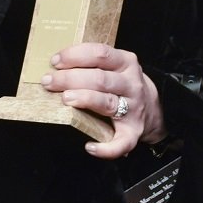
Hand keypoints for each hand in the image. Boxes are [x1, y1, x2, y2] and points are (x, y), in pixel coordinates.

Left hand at [41, 43, 166, 158]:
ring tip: (65, 99)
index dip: (75, 56)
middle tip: (49, 82)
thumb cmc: (122, 83)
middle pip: (100, 79)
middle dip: (70, 79)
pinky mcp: (134, 132)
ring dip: (84, 100)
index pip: (100, 54)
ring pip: (107, 103)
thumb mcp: (114, 65)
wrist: (153, 107)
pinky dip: (106, 148)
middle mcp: (131, 84)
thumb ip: (91, 63)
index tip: (55, 62)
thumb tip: (54, 66)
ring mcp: (133, 108)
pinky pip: (122, 142)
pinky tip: (90, 147)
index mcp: (125, 62)